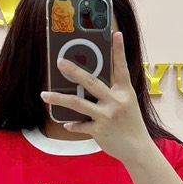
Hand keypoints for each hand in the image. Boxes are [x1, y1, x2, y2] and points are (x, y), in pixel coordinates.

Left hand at [41, 31, 151, 166]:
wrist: (138, 149)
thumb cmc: (131, 124)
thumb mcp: (127, 103)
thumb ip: (113, 92)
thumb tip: (89, 82)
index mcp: (125, 92)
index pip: (121, 67)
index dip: (118, 50)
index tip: (115, 34)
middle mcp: (116, 102)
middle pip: (91, 82)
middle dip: (74, 71)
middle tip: (59, 62)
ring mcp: (107, 116)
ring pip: (78, 103)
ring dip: (59, 98)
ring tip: (44, 94)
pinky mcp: (99, 131)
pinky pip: (80, 125)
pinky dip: (72, 124)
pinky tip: (66, 123)